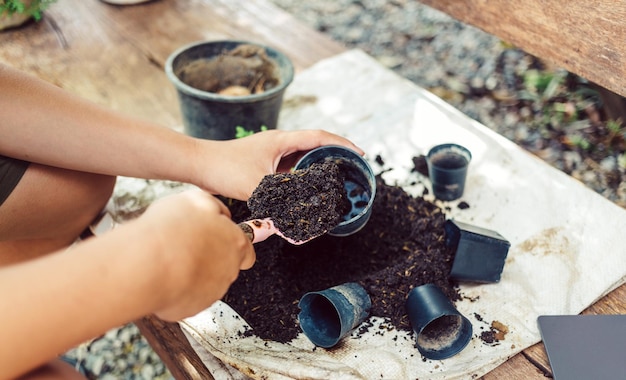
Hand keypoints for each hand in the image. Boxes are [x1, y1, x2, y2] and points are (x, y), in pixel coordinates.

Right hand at [135, 189, 254, 320]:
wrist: (148, 265)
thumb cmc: (171, 231)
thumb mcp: (196, 200)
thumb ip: (214, 207)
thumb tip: (220, 214)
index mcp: (235, 243)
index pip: (246, 248)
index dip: (231, 243)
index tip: (219, 240)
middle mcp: (229, 270)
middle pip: (225, 265)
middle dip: (209, 257)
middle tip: (186, 246)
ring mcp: (212, 292)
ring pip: (206, 282)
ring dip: (193, 273)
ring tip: (171, 261)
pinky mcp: (192, 308)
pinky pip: (187, 297)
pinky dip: (178, 288)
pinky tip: (164, 276)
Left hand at [194, 129, 363, 199]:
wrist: (197, 163)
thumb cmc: (224, 169)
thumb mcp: (258, 188)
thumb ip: (282, 203)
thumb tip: (302, 221)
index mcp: (281, 140)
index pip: (320, 137)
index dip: (342, 144)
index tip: (359, 153)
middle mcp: (278, 143)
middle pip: (314, 145)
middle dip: (334, 156)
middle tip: (350, 170)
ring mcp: (270, 152)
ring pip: (301, 157)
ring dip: (317, 166)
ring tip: (334, 180)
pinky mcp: (262, 162)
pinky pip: (289, 167)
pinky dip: (301, 176)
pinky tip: (306, 188)